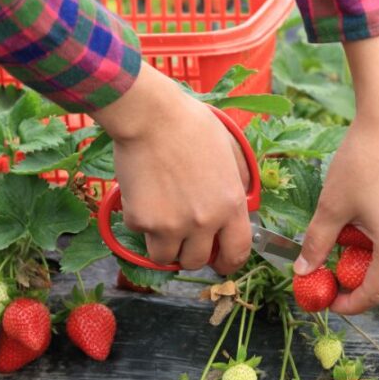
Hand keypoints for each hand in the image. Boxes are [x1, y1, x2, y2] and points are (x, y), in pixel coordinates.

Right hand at [92, 63, 251, 273]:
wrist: (150, 116)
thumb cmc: (189, 125)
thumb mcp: (229, 151)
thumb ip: (236, 182)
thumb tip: (238, 203)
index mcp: (230, 204)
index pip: (237, 252)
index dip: (227, 263)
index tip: (218, 262)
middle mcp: (204, 221)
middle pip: (196, 262)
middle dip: (188, 254)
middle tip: (180, 239)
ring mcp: (171, 224)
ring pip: (165, 258)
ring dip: (162, 245)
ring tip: (158, 220)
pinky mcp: (142, 220)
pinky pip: (141, 234)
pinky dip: (139, 220)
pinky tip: (141, 193)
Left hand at [294, 31, 378, 313]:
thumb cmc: (358, 162)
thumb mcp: (331, 206)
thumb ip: (316, 243)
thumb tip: (302, 271)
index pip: (375, 292)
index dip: (352, 303)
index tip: (332, 301)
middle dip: (370, 292)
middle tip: (342, 285)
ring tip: (353, 255)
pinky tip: (372, 229)